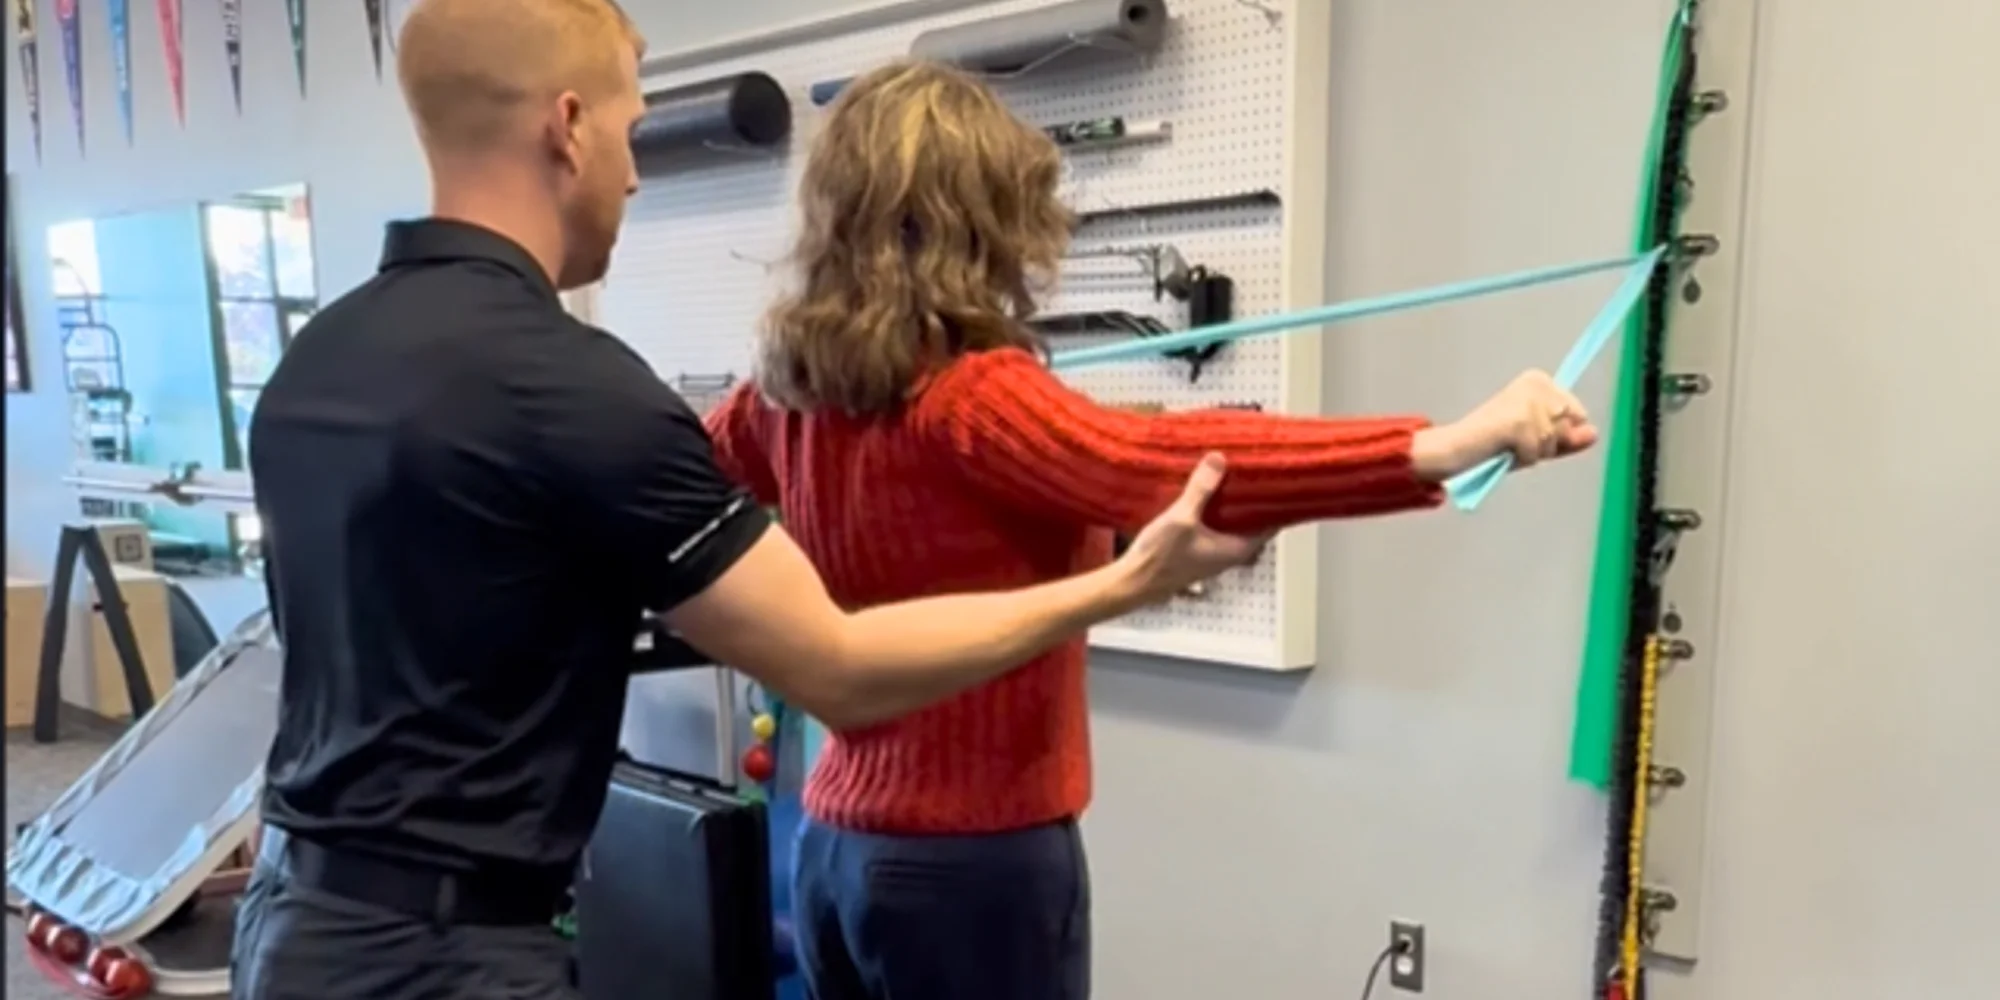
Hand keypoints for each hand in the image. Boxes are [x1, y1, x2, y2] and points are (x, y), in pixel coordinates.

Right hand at [1115, 453, 1270, 604]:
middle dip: (1252, 496)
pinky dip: (1216, 509)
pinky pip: (1216, 525)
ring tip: (1231, 474)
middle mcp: (1230, 553)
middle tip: (1254, 469)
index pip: (1271, 523)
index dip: (1276, 500)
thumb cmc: (1160, 558)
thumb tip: (1219, 459)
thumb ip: (1200, 490)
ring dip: (1232, 502)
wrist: (1133, 583)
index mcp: (1237, 548)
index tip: (1277, 477)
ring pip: (1233, 523)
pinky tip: (1206, 492)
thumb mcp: (1181, 519)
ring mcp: (1214, 552)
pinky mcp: (1199, 549)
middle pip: (1253, 521)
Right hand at [1413, 370, 1599, 478]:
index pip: (1577, 413)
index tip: (1526, 430)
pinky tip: (1501, 449)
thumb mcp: (1538, 439)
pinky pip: (1537, 453)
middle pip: (1568, 427)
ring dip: (1532, 453)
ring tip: (1507, 445)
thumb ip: (1567, 437)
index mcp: (1540, 380)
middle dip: (1546, 444)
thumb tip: (1594, 434)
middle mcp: (1536, 383)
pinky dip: (1521, 459)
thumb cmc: (1493, 442)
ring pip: (1553, 442)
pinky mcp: (1519, 420)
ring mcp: (1527, 401)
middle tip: (1515, 440)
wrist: (1457, 447)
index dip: (1557, 433)